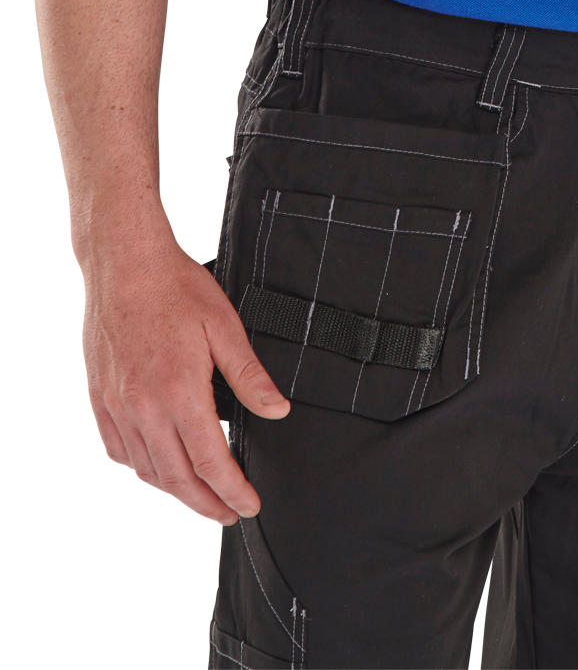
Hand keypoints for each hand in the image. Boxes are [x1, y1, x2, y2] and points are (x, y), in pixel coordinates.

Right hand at [82, 235, 290, 523]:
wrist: (124, 262)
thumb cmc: (175, 287)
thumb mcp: (225, 326)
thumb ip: (249, 376)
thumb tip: (278, 411)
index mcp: (179, 393)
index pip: (211, 463)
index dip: (233, 491)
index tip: (249, 505)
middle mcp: (144, 408)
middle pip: (177, 479)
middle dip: (207, 504)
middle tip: (229, 513)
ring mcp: (117, 406)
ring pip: (146, 470)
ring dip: (175, 491)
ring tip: (200, 496)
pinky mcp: (100, 398)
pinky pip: (119, 450)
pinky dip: (141, 467)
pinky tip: (158, 466)